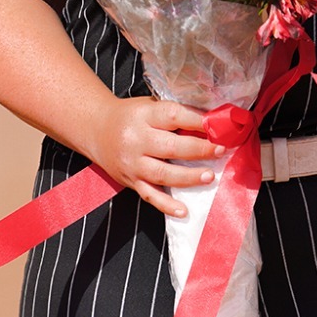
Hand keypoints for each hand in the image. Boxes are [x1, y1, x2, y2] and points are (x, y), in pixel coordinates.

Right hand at [83, 96, 227, 218]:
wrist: (96, 128)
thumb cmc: (130, 115)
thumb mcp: (149, 106)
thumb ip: (175, 114)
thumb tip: (211, 123)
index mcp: (143, 116)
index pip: (173, 116)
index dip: (197, 121)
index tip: (217, 126)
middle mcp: (136, 140)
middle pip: (170, 147)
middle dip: (199, 150)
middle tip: (220, 150)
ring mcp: (132, 164)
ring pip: (162, 174)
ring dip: (188, 177)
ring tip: (209, 176)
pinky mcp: (130, 181)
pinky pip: (150, 196)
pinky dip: (166, 205)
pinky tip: (183, 211)